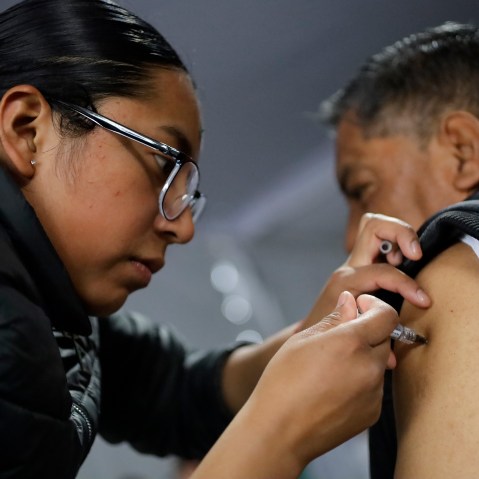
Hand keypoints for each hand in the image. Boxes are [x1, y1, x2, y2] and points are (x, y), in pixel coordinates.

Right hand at [192, 292, 397, 478]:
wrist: (280, 430)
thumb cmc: (284, 382)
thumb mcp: (303, 339)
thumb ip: (333, 318)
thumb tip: (350, 301)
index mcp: (350, 343)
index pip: (386, 315)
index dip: (375, 305)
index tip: (360, 306)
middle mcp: (369, 368)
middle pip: (384, 338)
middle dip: (366, 332)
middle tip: (338, 339)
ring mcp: (373, 393)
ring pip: (378, 363)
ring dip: (363, 357)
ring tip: (330, 368)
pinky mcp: (372, 413)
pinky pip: (374, 387)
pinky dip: (360, 380)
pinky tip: (334, 387)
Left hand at [299, 213, 430, 329]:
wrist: (311, 330)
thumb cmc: (328, 334)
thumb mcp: (350, 335)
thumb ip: (371, 337)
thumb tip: (392, 355)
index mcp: (346, 281)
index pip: (382, 271)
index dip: (407, 285)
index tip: (423, 301)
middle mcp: (350, 265)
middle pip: (373, 225)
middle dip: (402, 233)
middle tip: (416, 255)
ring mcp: (355, 262)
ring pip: (375, 226)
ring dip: (399, 235)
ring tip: (412, 256)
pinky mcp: (362, 264)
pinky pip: (380, 240)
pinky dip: (397, 243)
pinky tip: (406, 262)